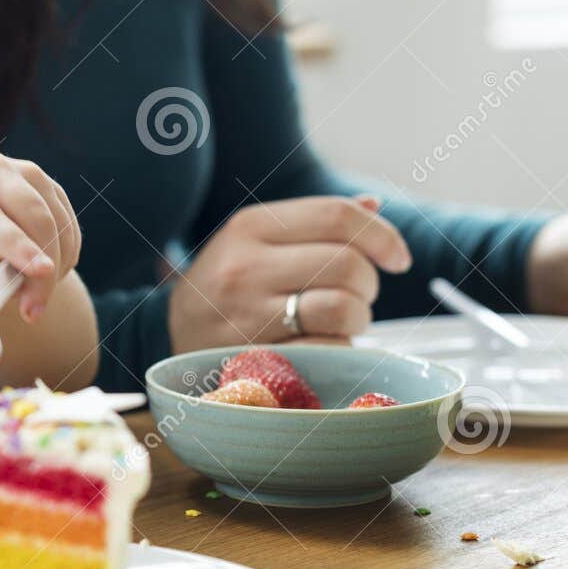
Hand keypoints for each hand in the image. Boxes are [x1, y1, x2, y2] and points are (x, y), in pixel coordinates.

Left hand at [0, 152, 82, 322]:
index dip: (19, 248)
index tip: (43, 271)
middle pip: (33, 216)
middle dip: (43, 268)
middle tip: (35, 310)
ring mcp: (23, 171)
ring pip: (56, 222)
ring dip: (54, 266)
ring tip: (33, 294)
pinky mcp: (47, 184)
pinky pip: (68, 225)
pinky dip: (63, 256)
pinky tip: (43, 271)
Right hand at [169, 195, 411, 353]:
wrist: (169, 335)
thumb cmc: (228, 284)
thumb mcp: (256, 241)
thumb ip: (313, 224)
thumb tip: (373, 209)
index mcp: (250, 226)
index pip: (336, 217)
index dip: (383, 237)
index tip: (398, 260)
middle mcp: (244, 267)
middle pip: (347, 265)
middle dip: (369, 284)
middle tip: (358, 295)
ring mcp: (246, 316)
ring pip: (342, 309)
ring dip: (359, 319)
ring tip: (344, 321)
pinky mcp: (254, 358)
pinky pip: (327, 351)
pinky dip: (340, 350)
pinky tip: (326, 346)